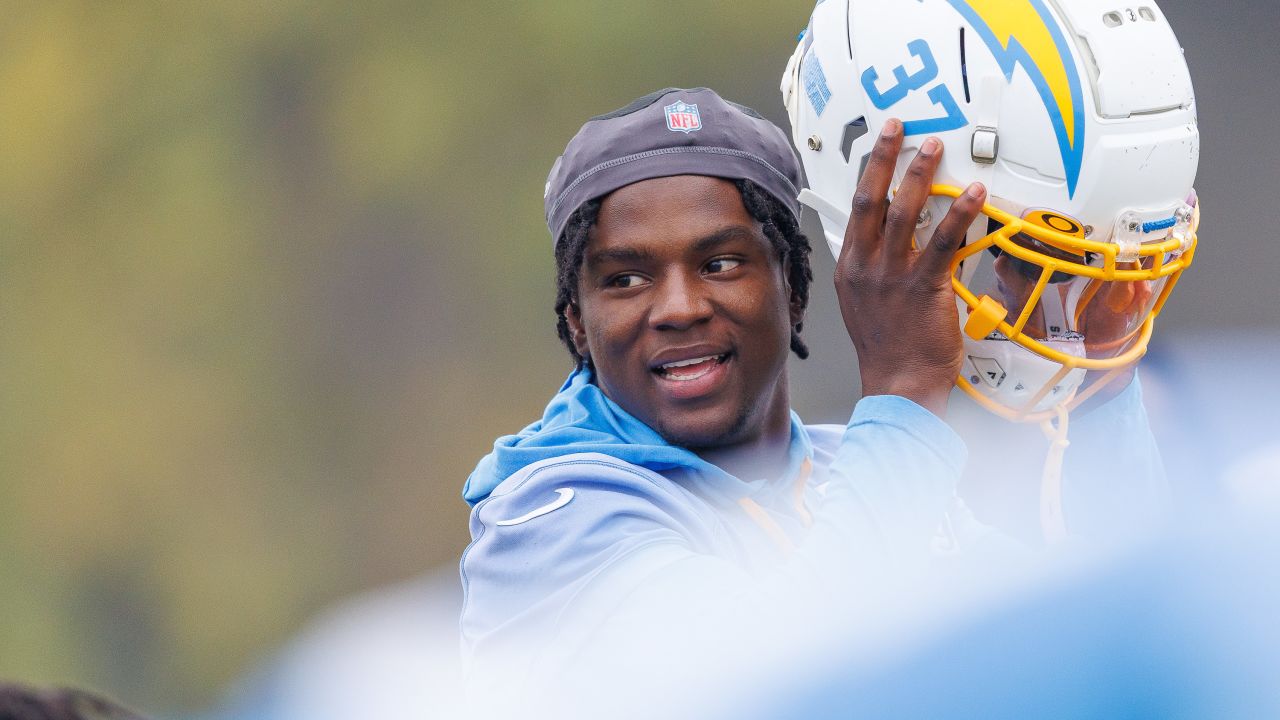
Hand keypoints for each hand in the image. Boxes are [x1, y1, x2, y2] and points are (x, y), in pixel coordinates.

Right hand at [834, 119, 986, 416]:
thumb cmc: (887, 350)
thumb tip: (891, 243)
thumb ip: (874, 270)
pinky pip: (943, 242)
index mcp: (850, 270)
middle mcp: (866, 268)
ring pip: (904, 213)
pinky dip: (958, 214)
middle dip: (886, 158)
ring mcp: (893, 276)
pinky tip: (973, 195)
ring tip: (935, 149)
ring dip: (920, 176)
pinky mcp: (924, 287)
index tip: (880, 147)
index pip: (856, 209)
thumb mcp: (864, 304)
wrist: (898, 384)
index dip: (868, 172)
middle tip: (899, 129)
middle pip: (872, 200)